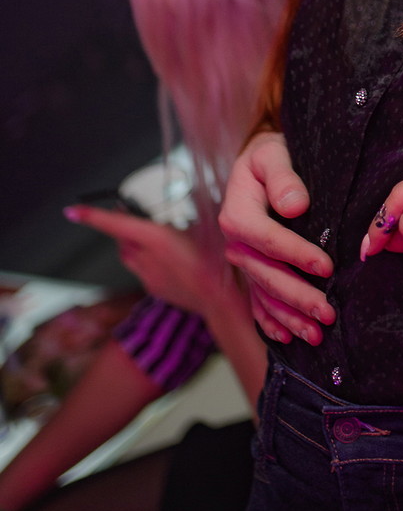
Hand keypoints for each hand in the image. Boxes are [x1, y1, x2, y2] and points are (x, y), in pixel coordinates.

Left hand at [63, 206, 220, 315]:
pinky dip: (147, 261)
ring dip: (132, 243)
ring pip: (128, 255)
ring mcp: (147, 275)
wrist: (221, 299)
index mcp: (156, 237)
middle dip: (121, 225)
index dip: (92, 217)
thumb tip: (183, 211)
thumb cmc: (217, 260)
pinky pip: (141, 270)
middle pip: (121, 238)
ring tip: (151, 236)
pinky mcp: (152, 288)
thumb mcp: (204, 227)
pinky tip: (168, 261)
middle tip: (129, 211)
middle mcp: (146, 257)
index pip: (116, 224)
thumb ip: (186, 219)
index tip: (73, 211)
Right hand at [218, 132, 332, 344]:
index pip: (268, 240)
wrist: (259, 165)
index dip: (297, 255)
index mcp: (237, 214)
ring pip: (265, 295)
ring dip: (290, 317)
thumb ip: (283, 177)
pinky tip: (287, 338)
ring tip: (317, 335)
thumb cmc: (271, 155)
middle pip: (267, 276)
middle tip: (328, 314)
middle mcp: (235, 243)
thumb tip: (295, 206)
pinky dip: (271, 321)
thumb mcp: (273, 154)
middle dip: (297, 297)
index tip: (327, 267)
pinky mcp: (251, 270)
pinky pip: (257, 302)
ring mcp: (242, 261)